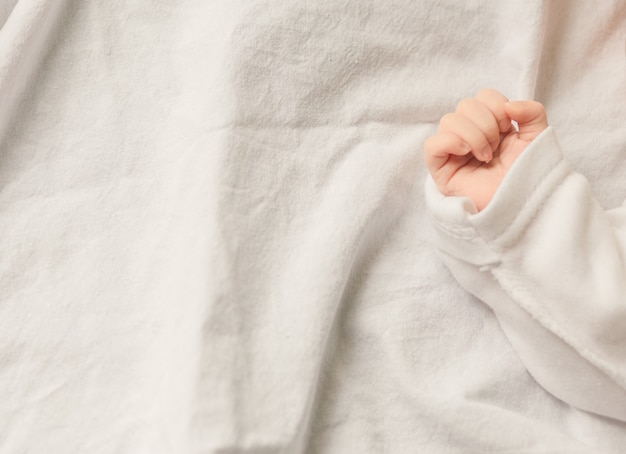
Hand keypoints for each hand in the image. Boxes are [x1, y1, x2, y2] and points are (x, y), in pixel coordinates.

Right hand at [424, 89, 547, 210]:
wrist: (522, 206)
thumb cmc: (528, 176)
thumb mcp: (538, 138)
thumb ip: (532, 112)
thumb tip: (509, 104)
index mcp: (490, 126)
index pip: (482, 97)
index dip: (496, 106)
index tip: (508, 128)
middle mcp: (469, 136)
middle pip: (465, 105)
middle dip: (486, 122)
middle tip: (496, 146)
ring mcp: (453, 152)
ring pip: (449, 121)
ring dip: (472, 134)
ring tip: (486, 156)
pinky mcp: (441, 169)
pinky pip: (432, 144)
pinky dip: (450, 142)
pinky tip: (466, 153)